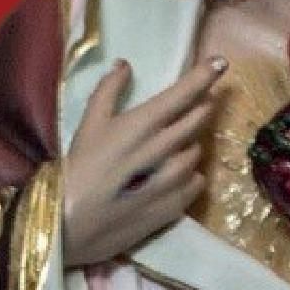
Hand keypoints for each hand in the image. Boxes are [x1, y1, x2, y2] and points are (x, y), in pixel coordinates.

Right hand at [62, 55, 227, 266]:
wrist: (68, 227)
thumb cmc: (75, 170)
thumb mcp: (88, 125)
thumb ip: (108, 91)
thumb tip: (124, 64)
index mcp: (142, 124)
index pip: (184, 94)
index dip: (205, 75)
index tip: (221, 62)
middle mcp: (163, 148)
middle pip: (198, 119)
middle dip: (204, 107)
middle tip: (203, 102)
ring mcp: (173, 179)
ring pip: (197, 151)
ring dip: (191, 144)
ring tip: (174, 146)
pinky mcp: (175, 206)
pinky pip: (196, 182)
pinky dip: (190, 175)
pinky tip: (174, 176)